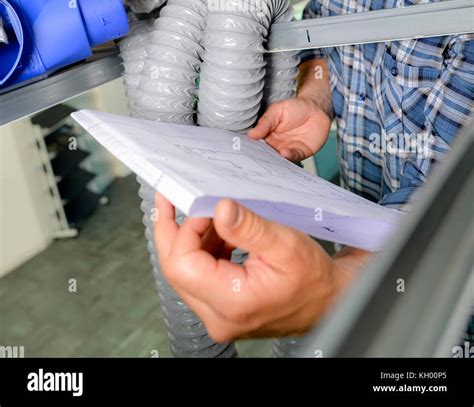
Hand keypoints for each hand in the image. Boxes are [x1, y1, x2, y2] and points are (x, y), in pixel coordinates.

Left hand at [154, 193, 340, 342]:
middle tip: (172, 198)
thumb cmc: (315, 278)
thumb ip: (249, 226)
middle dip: (175, 230)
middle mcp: (218, 316)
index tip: (198, 205)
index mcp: (232, 303)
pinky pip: (199, 275)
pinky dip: (203, 248)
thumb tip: (219, 209)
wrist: (331, 299)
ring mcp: (218, 314)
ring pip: (185, 271)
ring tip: (203, 210)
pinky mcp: (222, 307)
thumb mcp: (285, 243)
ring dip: (191, 237)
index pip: (182, 264)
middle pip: (176, 269)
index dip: (185, 229)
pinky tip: (216, 229)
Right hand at [247, 97, 331, 162]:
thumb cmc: (295, 107)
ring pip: (280, 159)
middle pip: (267, 155)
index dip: (252, 149)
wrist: (315, 108)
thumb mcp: (276, 111)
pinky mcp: (301, 152)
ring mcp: (288, 149)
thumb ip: (265, 123)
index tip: (247, 151)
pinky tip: (284, 153)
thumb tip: (251, 134)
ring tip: (271, 157)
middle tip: (257, 159)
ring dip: (276, 160)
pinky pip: (294, 157)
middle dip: (263, 158)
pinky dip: (289, 157)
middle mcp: (277, 145)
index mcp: (267, 136)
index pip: (257, 145)